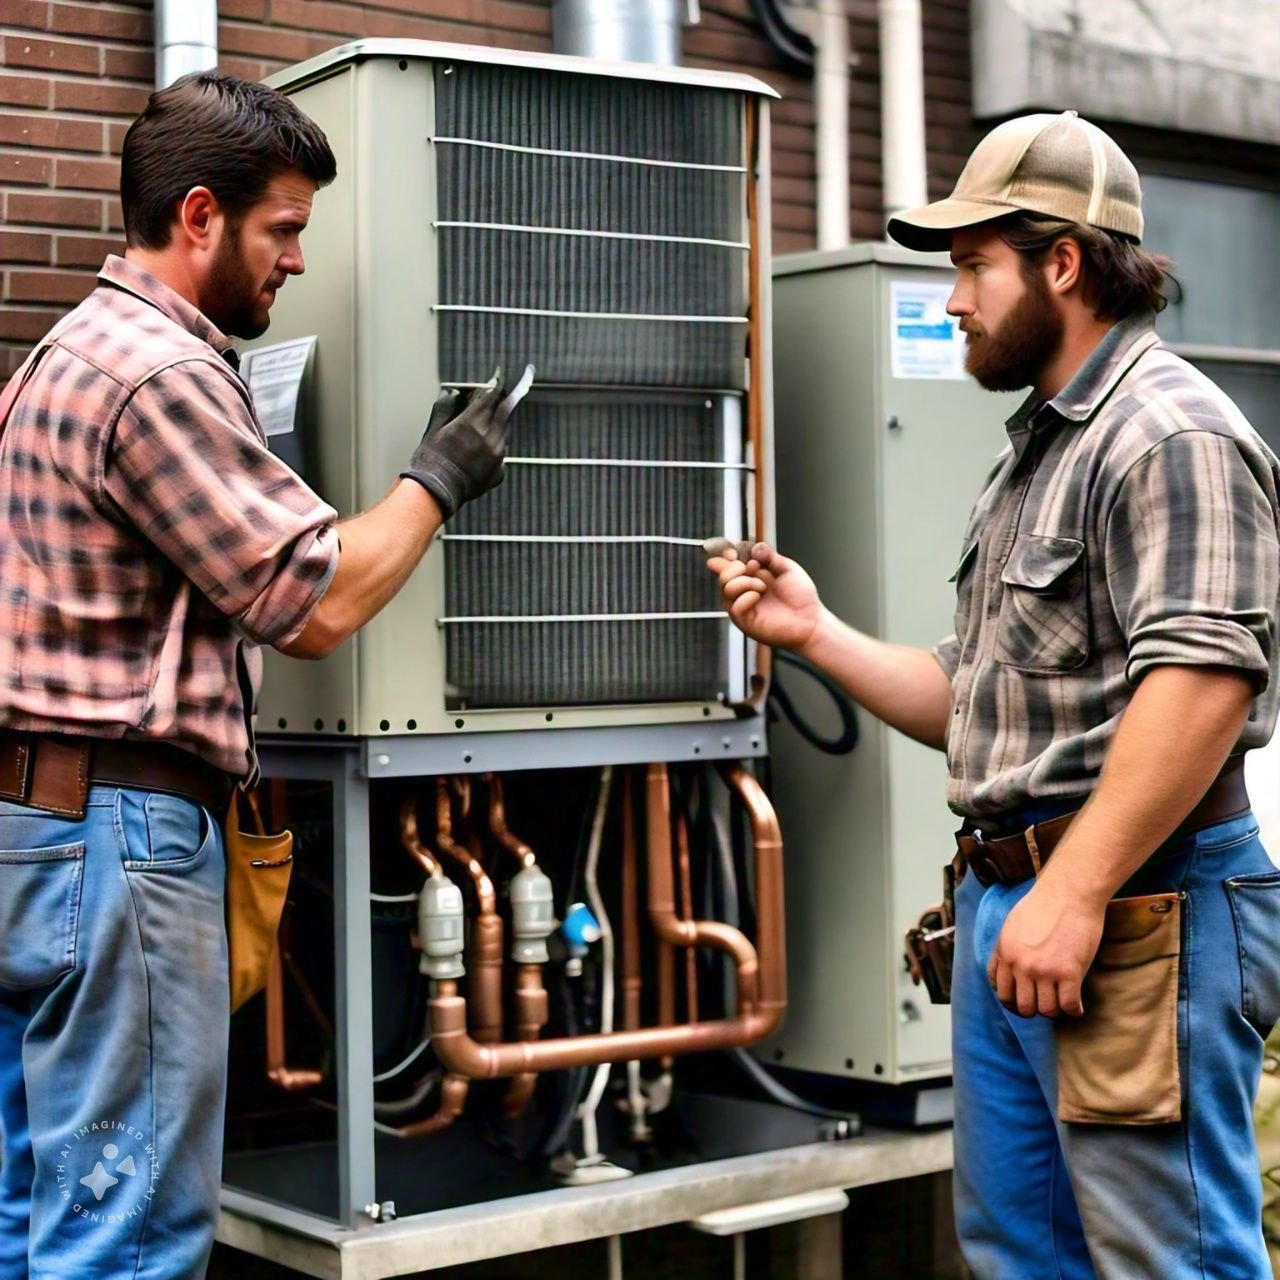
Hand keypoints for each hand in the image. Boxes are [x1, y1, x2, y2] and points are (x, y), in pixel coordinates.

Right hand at [402, 364, 533, 517]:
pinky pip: (500, 453)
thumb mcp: (434, 428)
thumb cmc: (431, 460)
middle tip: (508, 389)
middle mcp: (490, 437)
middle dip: (505, 399)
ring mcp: (498, 456)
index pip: (493, 395)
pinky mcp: (499, 471)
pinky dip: (492, 449)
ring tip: (477, 432)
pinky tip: (476, 455)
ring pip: (503, 432)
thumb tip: (454, 393)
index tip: (500, 376)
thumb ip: (447, 407)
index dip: (497, 384)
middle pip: (505, 410)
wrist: (436, 491)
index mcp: (473, 422)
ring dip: (495, 426)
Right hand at [703, 538, 823, 651]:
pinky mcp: (745, 622)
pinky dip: (746, 597)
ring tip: (763, 586)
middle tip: (754, 567)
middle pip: (722, 574)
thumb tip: (753, 548)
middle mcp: (744, 591)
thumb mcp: (787, 569)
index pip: (729, 562)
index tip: (733, 552)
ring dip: (744, 581)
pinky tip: (759, 596)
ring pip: (725, 588)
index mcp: (752, 576)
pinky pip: (734, 607)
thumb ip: (770, 556)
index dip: (726, 554)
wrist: (812, 621)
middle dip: (732, 567)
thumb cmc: (801, 597)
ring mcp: (743, 607)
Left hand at [987, 878, 1104, 1017]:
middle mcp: (1021, 965)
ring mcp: (1045, 970)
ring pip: (1047, 1010)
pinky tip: (1077, 1006)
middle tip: (1044, 1004)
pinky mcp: (1070, 972)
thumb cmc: (1043, 904)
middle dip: (1033, 1009)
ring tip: (1061, 1003)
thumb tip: (1004, 970)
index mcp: (1005, 953)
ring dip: (1055, 1010)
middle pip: (1023, 1006)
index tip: (1023, 1001)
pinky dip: (1074, 1010)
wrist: (1069, 892)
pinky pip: (1069, 1006)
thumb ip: (1006, 949)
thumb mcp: (1012, 925)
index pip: (1001, 992)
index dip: (1012, 1002)